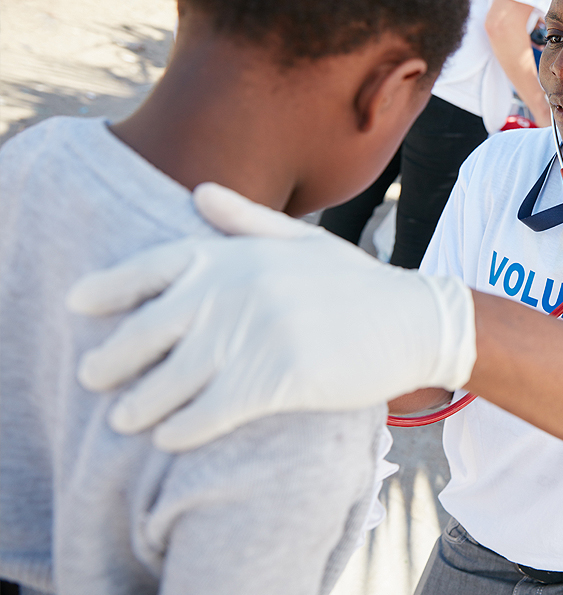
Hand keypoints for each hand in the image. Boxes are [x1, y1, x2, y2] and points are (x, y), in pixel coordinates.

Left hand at [68, 183, 475, 451]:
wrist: (415, 320)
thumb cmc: (357, 285)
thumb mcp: (303, 242)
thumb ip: (246, 221)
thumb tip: (197, 192)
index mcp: (240, 254)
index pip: (156, 266)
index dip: (110, 286)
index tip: (79, 304)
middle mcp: (240, 289)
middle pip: (151, 329)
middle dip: (114, 358)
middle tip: (92, 376)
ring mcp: (258, 333)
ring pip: (174, 378)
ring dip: (142, 404)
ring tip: (125, 420)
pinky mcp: (280, 378)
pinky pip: (212, 411)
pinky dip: (183, 430)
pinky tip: (170, 439)